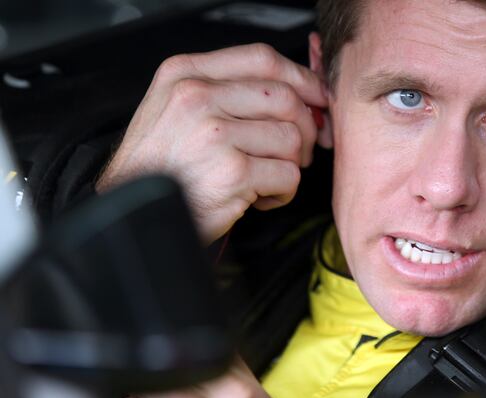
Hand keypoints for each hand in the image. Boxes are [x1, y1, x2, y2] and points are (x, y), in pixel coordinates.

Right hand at [97, 43, 329, 242]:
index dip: (301, 78)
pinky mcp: (232, 173)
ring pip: (291, 138)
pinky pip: (287, 175)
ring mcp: (215, 135)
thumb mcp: (177, 108)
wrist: (132, 211)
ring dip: (290, 164)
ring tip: (265, 179)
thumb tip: (303, 96)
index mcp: (185, 74)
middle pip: (285, 99)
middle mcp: (197, 98)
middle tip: (297, 152)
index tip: (316, 97)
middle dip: (304, 128)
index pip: (261, 59)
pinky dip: (282, 192)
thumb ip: (228, 91)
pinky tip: (258, 198)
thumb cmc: (162, 166)